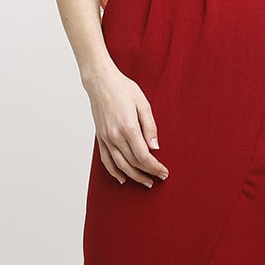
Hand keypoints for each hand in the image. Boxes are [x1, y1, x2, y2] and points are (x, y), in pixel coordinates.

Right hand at [83, 65, 169, 187]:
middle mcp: (115, 136)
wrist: (101, 82)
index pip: (144, 156)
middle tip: (158, 179)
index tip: (164, 173)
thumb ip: (150, 126)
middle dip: (147, 173)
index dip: (155, 167)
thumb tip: (155, 147)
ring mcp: (106, 138)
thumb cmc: (123, 89)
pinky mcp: (100, 137)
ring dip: (133, 177)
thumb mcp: (143, 103)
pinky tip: (122, 178)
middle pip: (133, 163)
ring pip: (120, 165)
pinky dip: (114, 172)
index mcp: (128, 127)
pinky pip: (106, 160)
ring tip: (145, 182)